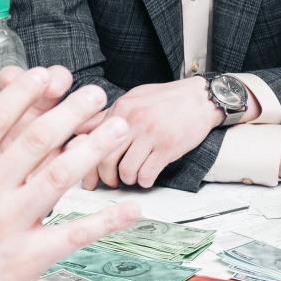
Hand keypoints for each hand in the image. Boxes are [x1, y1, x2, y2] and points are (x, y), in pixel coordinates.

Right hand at [0, 63, 140, 280]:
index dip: (23, 93)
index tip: (45, 75)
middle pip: (34, 141)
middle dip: (69, 111)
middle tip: (94, 94)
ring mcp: (8, 225)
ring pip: (58, 178)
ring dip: (92, 149)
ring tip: (118, 128)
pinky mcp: (27, 258)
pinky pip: (72, 235)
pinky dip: (105, 221)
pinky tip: (131, 209)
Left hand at [81, 78, 223, 189]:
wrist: (200, 98)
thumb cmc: (166, 100)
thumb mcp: (133, 99)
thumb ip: (107, 115)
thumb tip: (80, 130)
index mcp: (121, 108)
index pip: (93, 140)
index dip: (86, 163)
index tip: (89, 177)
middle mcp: (133, 120)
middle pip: (106, 159)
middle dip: (106, 177)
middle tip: (112, 181)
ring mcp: (151, 134)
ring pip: (126, 170)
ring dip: (128, 180)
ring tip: (133, 177)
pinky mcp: (168, 147)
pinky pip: (147, 174)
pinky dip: (145, 181)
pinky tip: (147, 177)